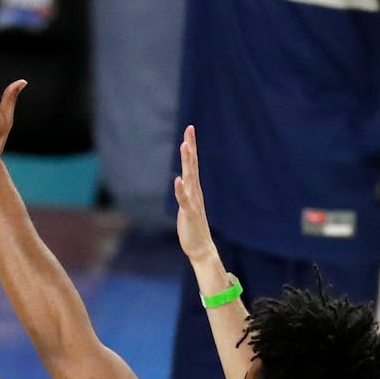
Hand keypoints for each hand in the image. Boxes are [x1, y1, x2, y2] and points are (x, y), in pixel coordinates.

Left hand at [173, 125, 218, 265]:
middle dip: (191, 147)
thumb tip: (183, 182)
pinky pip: (184, 200)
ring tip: (185, 146)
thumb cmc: (193, 228)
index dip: (191, 147)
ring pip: (190, 178)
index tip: (190, 129)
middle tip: (190, 129)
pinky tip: (178, 180)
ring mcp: (193, 202)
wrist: (201, 249)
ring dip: (187, 162)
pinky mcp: (189, 214)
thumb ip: (185, 194)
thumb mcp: (187, 206)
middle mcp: (195, 192)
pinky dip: (180, 190)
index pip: (192, 164)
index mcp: (194, 190)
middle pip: (193, 165)